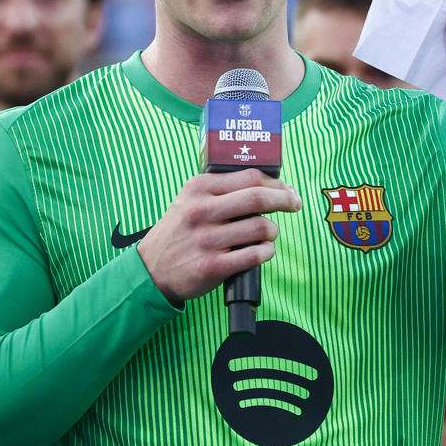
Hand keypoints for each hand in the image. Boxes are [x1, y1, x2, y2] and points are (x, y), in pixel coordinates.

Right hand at [137, 169, 302, 303]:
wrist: (150, 269)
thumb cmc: (180, 231)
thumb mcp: (190, 200)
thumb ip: (222, 190)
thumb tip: (270, 184)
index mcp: (198, 188)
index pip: (250, 177)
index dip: (277, 183)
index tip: (288, 190)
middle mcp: (201, 210)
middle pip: (259, 198)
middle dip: (285, 200)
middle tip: (295, 205)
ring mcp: (206, 239)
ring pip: (261, 228)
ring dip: (273, 232)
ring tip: (267, 236)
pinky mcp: (212, 266)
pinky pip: (255, 254)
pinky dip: (267, 252)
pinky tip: (263, 251)